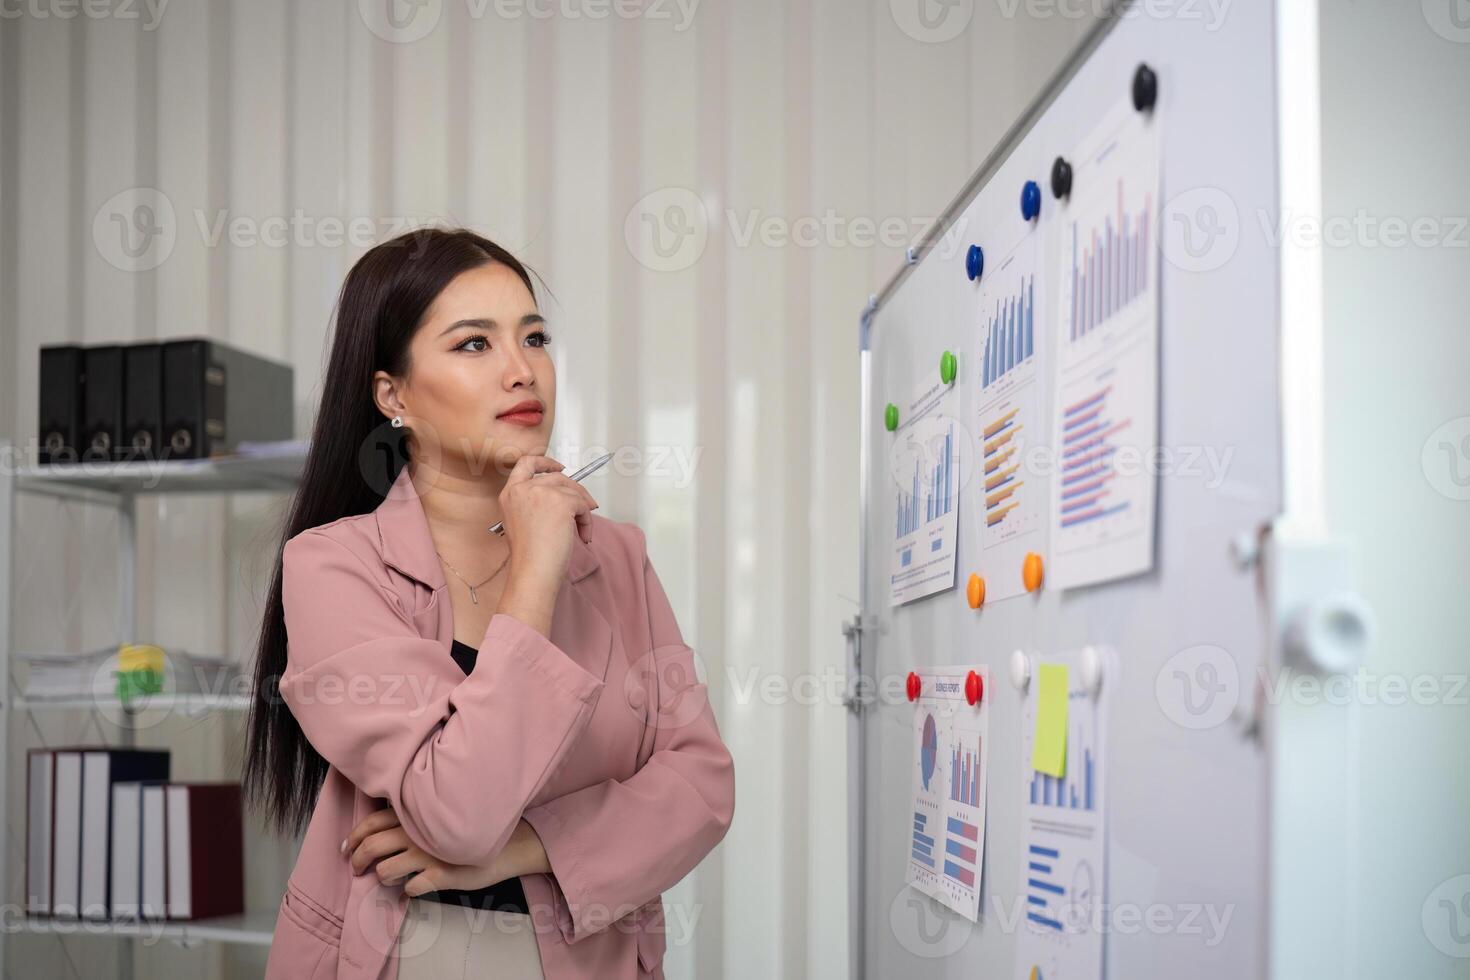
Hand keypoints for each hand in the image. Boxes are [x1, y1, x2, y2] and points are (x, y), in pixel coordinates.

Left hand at [343, 806, 549, 895]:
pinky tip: (416, 887)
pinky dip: (408, 891)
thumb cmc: (472, 828)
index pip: (372, 823)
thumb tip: (386, 830)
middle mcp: (418, 831)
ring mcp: (428, 853)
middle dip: (358, 861)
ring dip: (383, 877)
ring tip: (391, 878)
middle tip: (357, 870)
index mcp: (416, 814)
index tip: (348, 849)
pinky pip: (411, 888)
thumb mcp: (439, 815)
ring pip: (386, 870)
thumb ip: (415, 818)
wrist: (510, 843)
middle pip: (372, 846)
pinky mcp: (441, 874)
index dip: (354, 837)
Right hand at [496, 454, 598, 632]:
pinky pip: (582, 504)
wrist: (533, 572)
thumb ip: (536, 503)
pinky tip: (583, 536)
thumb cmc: (530, 557)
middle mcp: (522, 489)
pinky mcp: (560, 501)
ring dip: (582, 510)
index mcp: (509, 494)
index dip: (545, 462)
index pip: (525, 463)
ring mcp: (540, 492)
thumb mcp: (523, 522)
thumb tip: (569, 496)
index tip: (559, 467)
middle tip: (587, 506)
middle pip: (557, 477)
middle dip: (576, 490)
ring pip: (572, 490)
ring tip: (582, 531)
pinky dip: (587, 521)